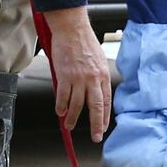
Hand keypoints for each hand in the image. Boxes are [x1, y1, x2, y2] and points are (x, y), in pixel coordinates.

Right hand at [41, 6, 111, 141]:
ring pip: (77, 105)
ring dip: (73, 118)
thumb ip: (97, 76)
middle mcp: (93, 79)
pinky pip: (62, 97)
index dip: (105, 116)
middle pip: (96, 107)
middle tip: (96, 137)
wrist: (72, 29)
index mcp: (103, 75)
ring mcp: (79, 78)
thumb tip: (94, 91)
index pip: (107, 100)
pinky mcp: (64, 76)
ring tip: (70, 126)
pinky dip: (61, 106)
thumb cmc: (85, 42)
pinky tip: (60, 112)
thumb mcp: (98, 60)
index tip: (103, 127)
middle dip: (96, 125)